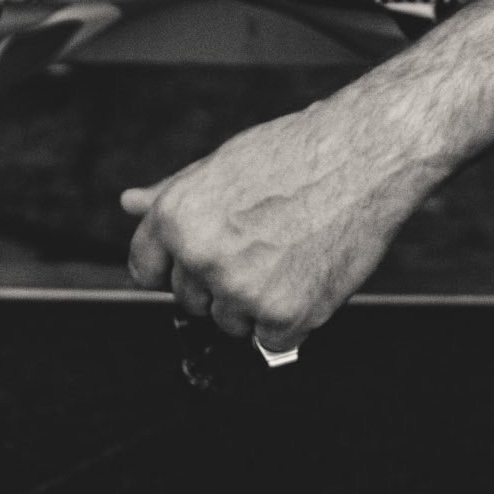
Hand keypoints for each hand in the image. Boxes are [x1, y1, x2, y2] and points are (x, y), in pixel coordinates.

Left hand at [121, 92, 428, 353]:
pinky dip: (291, 319)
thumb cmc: (295, 153)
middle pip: (190, 301)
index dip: (175, 265)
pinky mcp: (284, 316)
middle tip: (262, 241)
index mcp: (177, 216)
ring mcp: (241, 290)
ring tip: (289, 252)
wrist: (363, 155)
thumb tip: (129, 202)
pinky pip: (272, 341)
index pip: (145, 270)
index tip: (201, 257)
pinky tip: (308, 273)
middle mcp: (201, 257)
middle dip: (220, 281)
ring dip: (255, 302)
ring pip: (230, 323)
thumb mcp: (221, 163)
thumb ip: (172, 193)